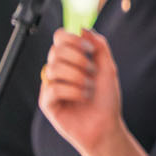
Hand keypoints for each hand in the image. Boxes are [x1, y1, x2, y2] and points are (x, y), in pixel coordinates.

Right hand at [38, 28, 125, 155]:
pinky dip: (72, 91)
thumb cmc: (106, 100)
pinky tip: (83, 97)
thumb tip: (84, 28)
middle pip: (55, 51)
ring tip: (89, 88)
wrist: (106, 127)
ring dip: (77, 77)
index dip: (72, 39)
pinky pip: (53, 88)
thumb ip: (99, 46)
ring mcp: (51, 87)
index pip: (59, 38)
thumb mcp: (108, 69)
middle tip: (92, 71)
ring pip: (53, 68)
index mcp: (71, 61)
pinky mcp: (47, 103)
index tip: (89, 49)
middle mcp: (58, 71)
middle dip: (78, 59)